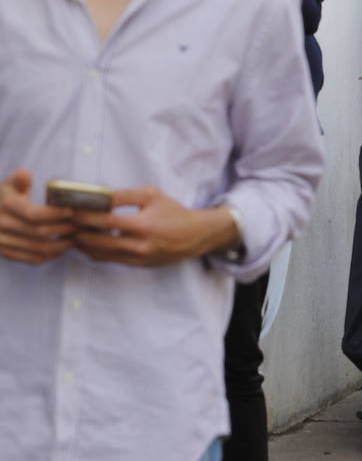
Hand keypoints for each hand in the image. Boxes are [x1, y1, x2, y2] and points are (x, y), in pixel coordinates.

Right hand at [0, 169, 76, 264]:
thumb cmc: (5, 197)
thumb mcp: (9, 185)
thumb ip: (18, 180)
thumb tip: (24, 173)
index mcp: (5, 205)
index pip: (32, 213)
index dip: (54, 214)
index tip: (72, 211)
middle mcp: (1, 225)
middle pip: (38, 232)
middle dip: (63, 229)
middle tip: (80, 225)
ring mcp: (1, 241)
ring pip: (37, 248)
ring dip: (60, 245)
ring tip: (75, 237)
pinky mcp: (5, 253)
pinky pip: (32, 259)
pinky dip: (50, 256)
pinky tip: (62, 249)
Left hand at [72, 187, 238, 266]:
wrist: (196, 235)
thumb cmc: (174, 212)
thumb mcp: (153, 196)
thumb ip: (125, 196)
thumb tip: (99, 197)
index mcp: (144, 225)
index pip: (106, 222)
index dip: (85, 218)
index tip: (70, 212)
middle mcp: (140, 245)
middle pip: (99, 242)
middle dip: (79, 233)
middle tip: (65, 225)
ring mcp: (139, 257)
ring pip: (102, 254)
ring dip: (84, 245)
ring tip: (73, 234)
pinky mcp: (139, 264)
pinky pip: (111, 260)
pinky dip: (96, 252)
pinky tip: (88, 243)